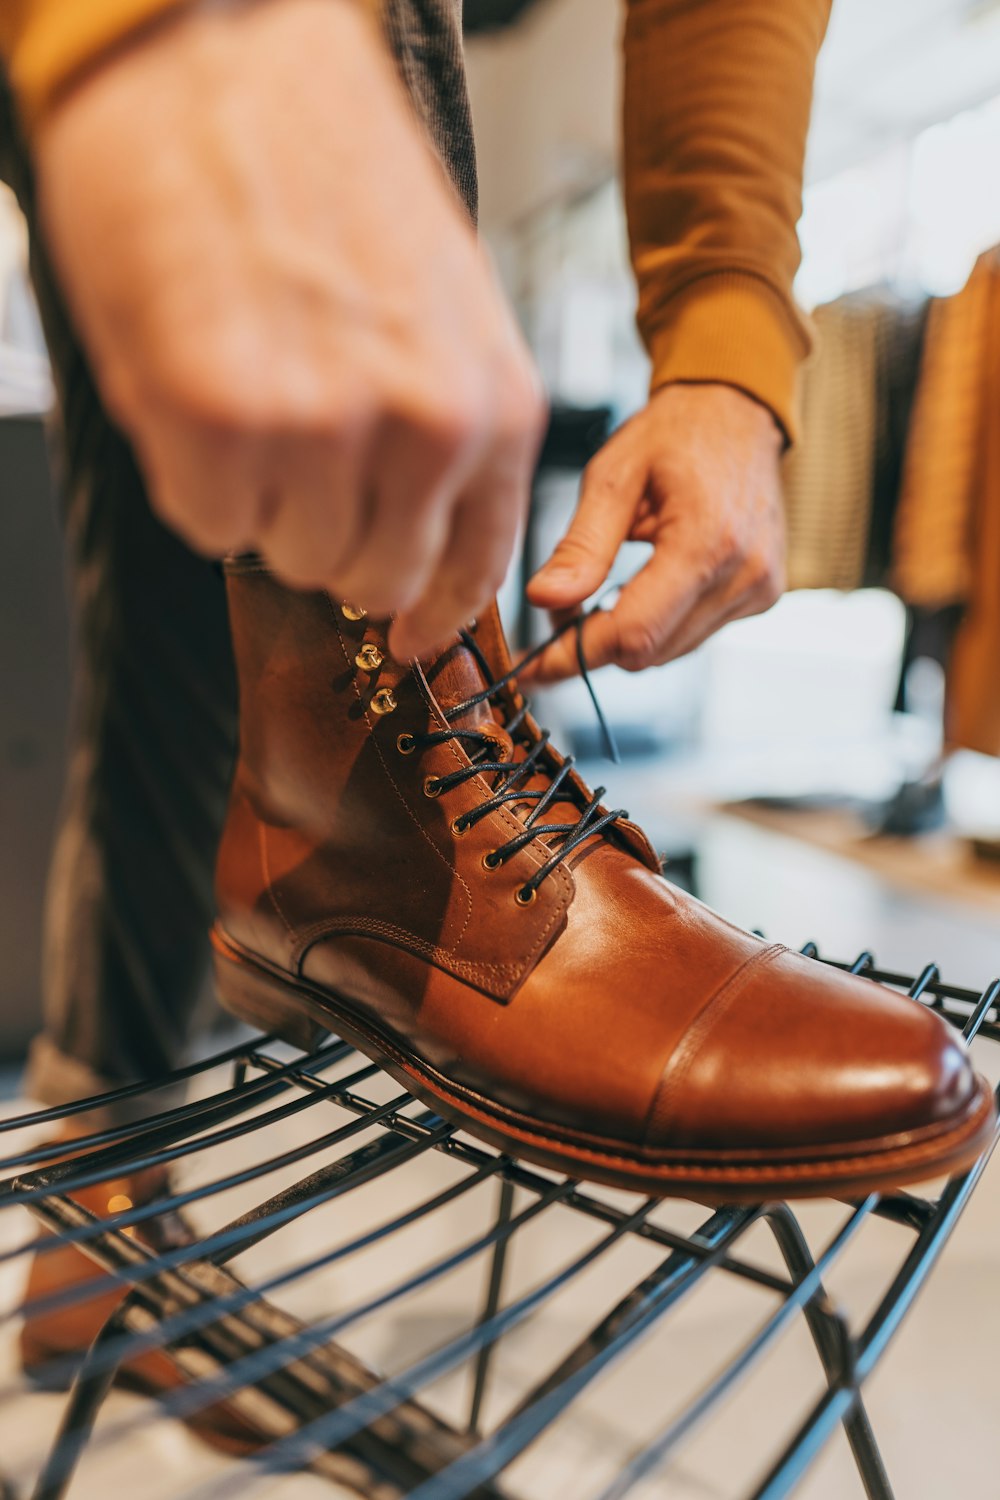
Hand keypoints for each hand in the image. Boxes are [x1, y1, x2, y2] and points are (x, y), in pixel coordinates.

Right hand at [34, 0, 544, 659]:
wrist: (220, 53)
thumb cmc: (323, 171)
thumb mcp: (437, 309)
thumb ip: (439, 433)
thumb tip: (398, 535)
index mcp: (496, 403)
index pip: (475, 566)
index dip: (431, 614)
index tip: (406, 640)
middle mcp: (428, 430)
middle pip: (372, 580)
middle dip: (327, 538)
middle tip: (290, 453)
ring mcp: (325, 432)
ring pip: (287, 556)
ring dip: (258, 498)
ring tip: (245, 384)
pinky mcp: (220, 423)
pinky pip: (206, 521)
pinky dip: (192, 475)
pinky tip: (198, 380)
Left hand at [520, 384, 784, 681]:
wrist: (737, 413)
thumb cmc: (675, 434)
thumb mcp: (613, 476)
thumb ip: (580, 545)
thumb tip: (544, 600)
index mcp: (707, 541)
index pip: (634, 633)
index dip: (577, 654)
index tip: (532, 665)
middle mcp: (743, 574)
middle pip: (649, 651)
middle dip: (594, 643)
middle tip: (561, 609)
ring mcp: (759, 588)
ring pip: (670, 651)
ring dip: (625, 636)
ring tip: (601, 592)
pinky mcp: (762, 595)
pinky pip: (694, 634)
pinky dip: (657, 623)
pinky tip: (643, 586)